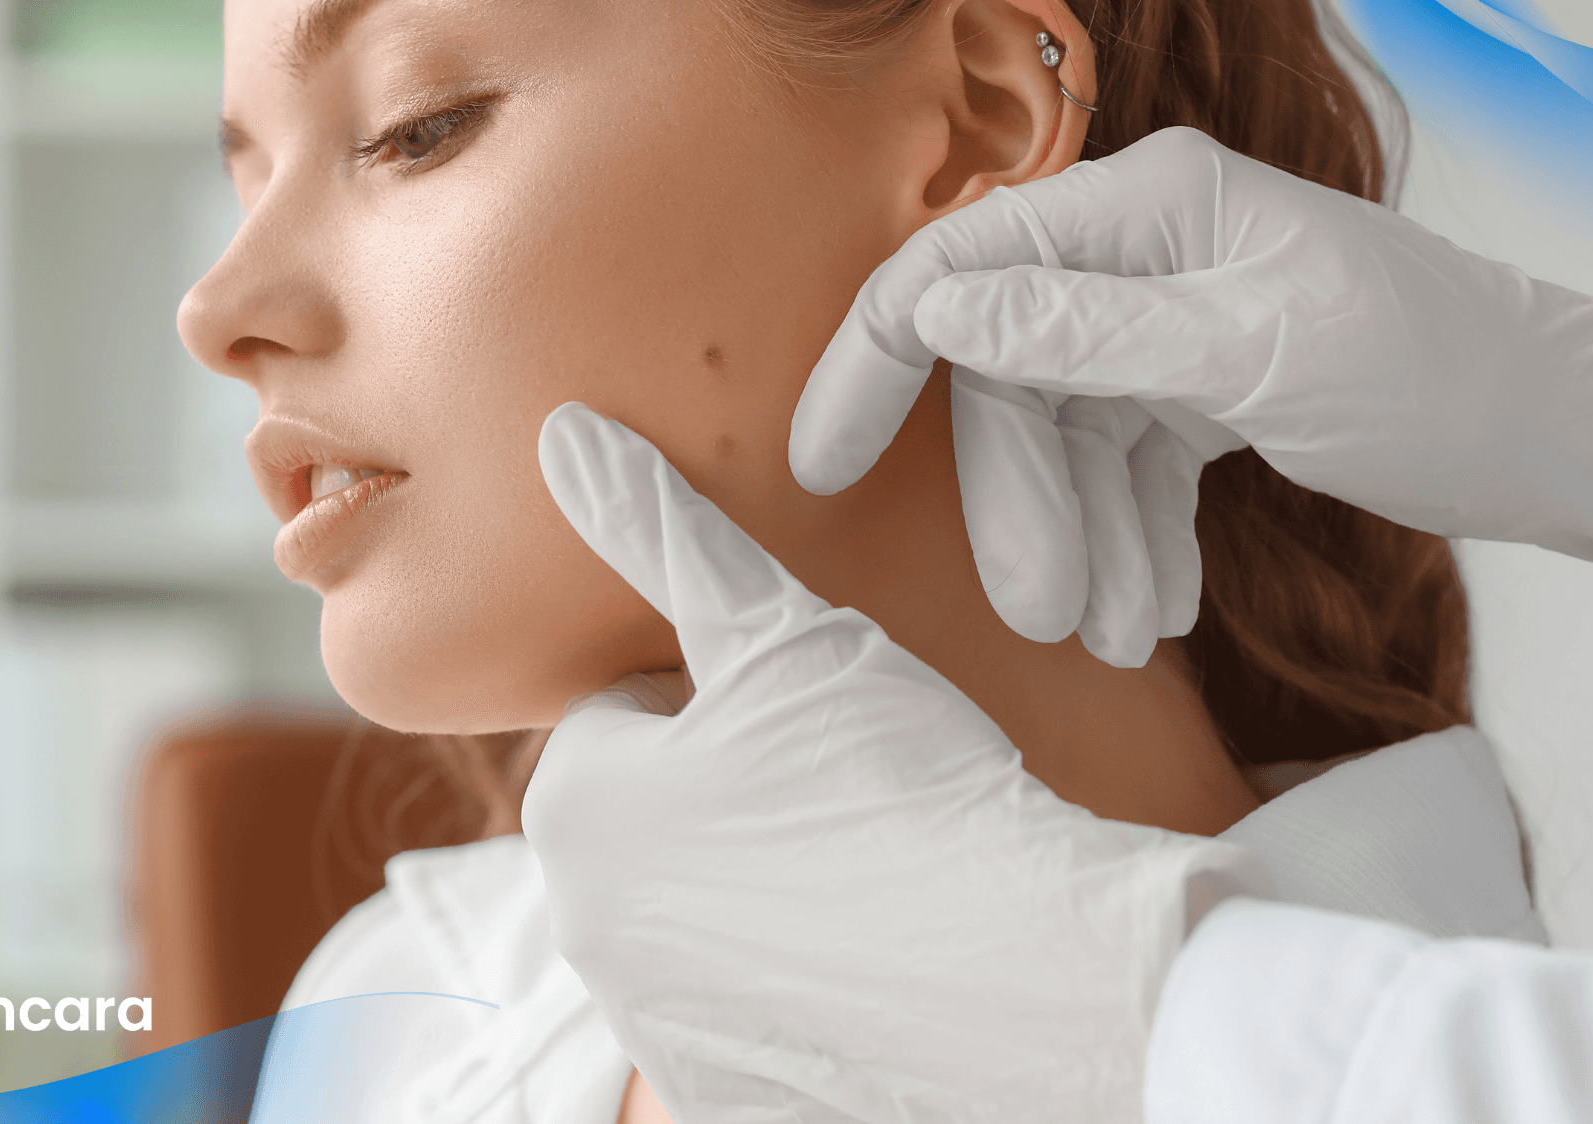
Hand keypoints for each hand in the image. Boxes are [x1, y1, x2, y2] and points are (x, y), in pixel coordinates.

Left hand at [524, 401, 1267, 1123]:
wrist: (1030, 973)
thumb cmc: (897, 782)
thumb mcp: (779, 632)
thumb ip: (665, 532)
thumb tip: (563, 434)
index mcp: (575, 810)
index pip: (629, 714)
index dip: (723, 694)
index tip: (806, 712)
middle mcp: (582, 933)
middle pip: (656, 819)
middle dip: (731, 791)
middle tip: (848, 782)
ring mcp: (652, 1026)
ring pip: (701, 913)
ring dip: (764, 884)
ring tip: (876, 863)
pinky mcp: (727, 1097)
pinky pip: (747, 1009)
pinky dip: (798, 981)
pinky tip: (881, 954)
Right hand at [795, 125, 1592, 626]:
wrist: (1553, 431)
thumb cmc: (1432, 369)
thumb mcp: (1249, 352)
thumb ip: (1085, 330)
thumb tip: (935, 310)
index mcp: (1147, 206)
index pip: (960, 272)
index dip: (877, 365)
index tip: (824, 464)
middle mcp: (1143, 252)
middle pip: (1014, 382)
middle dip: (1025, 505)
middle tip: (1040, 615)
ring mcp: (1168, 320)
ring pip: (1068, 439)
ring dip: (1084, 541)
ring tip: (1123, 637)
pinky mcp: (1198, 385)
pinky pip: (1125, 465)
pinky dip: (1132, 537)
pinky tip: (1158, 607)